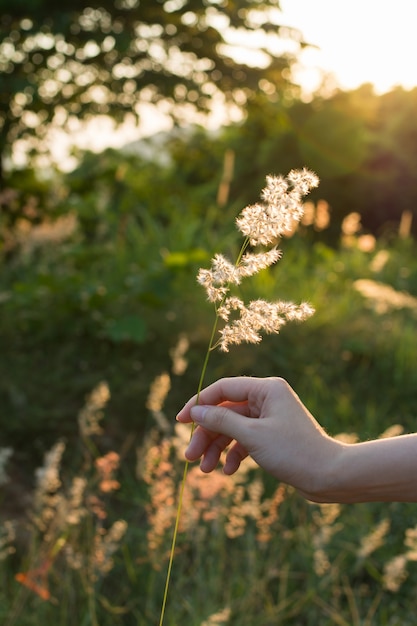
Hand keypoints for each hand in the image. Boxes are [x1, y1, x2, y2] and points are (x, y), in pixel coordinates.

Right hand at [176, 376, 337, 500]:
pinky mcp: (272, 436)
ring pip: (233, 428)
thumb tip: (195, 411)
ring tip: (205, 470)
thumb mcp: (252, 436)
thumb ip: (221, 421)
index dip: (199, 404)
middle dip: (206, 435)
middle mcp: (267, 399)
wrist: (329, 476)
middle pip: (225, 412)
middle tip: (190, 457)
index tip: (180, 421)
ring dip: (217, 448)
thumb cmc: (294, 452)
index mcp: (266, 388)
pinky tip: (229, 471)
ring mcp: (270, 418)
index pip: (223, 389)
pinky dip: (234, 455)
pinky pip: (245, 440)